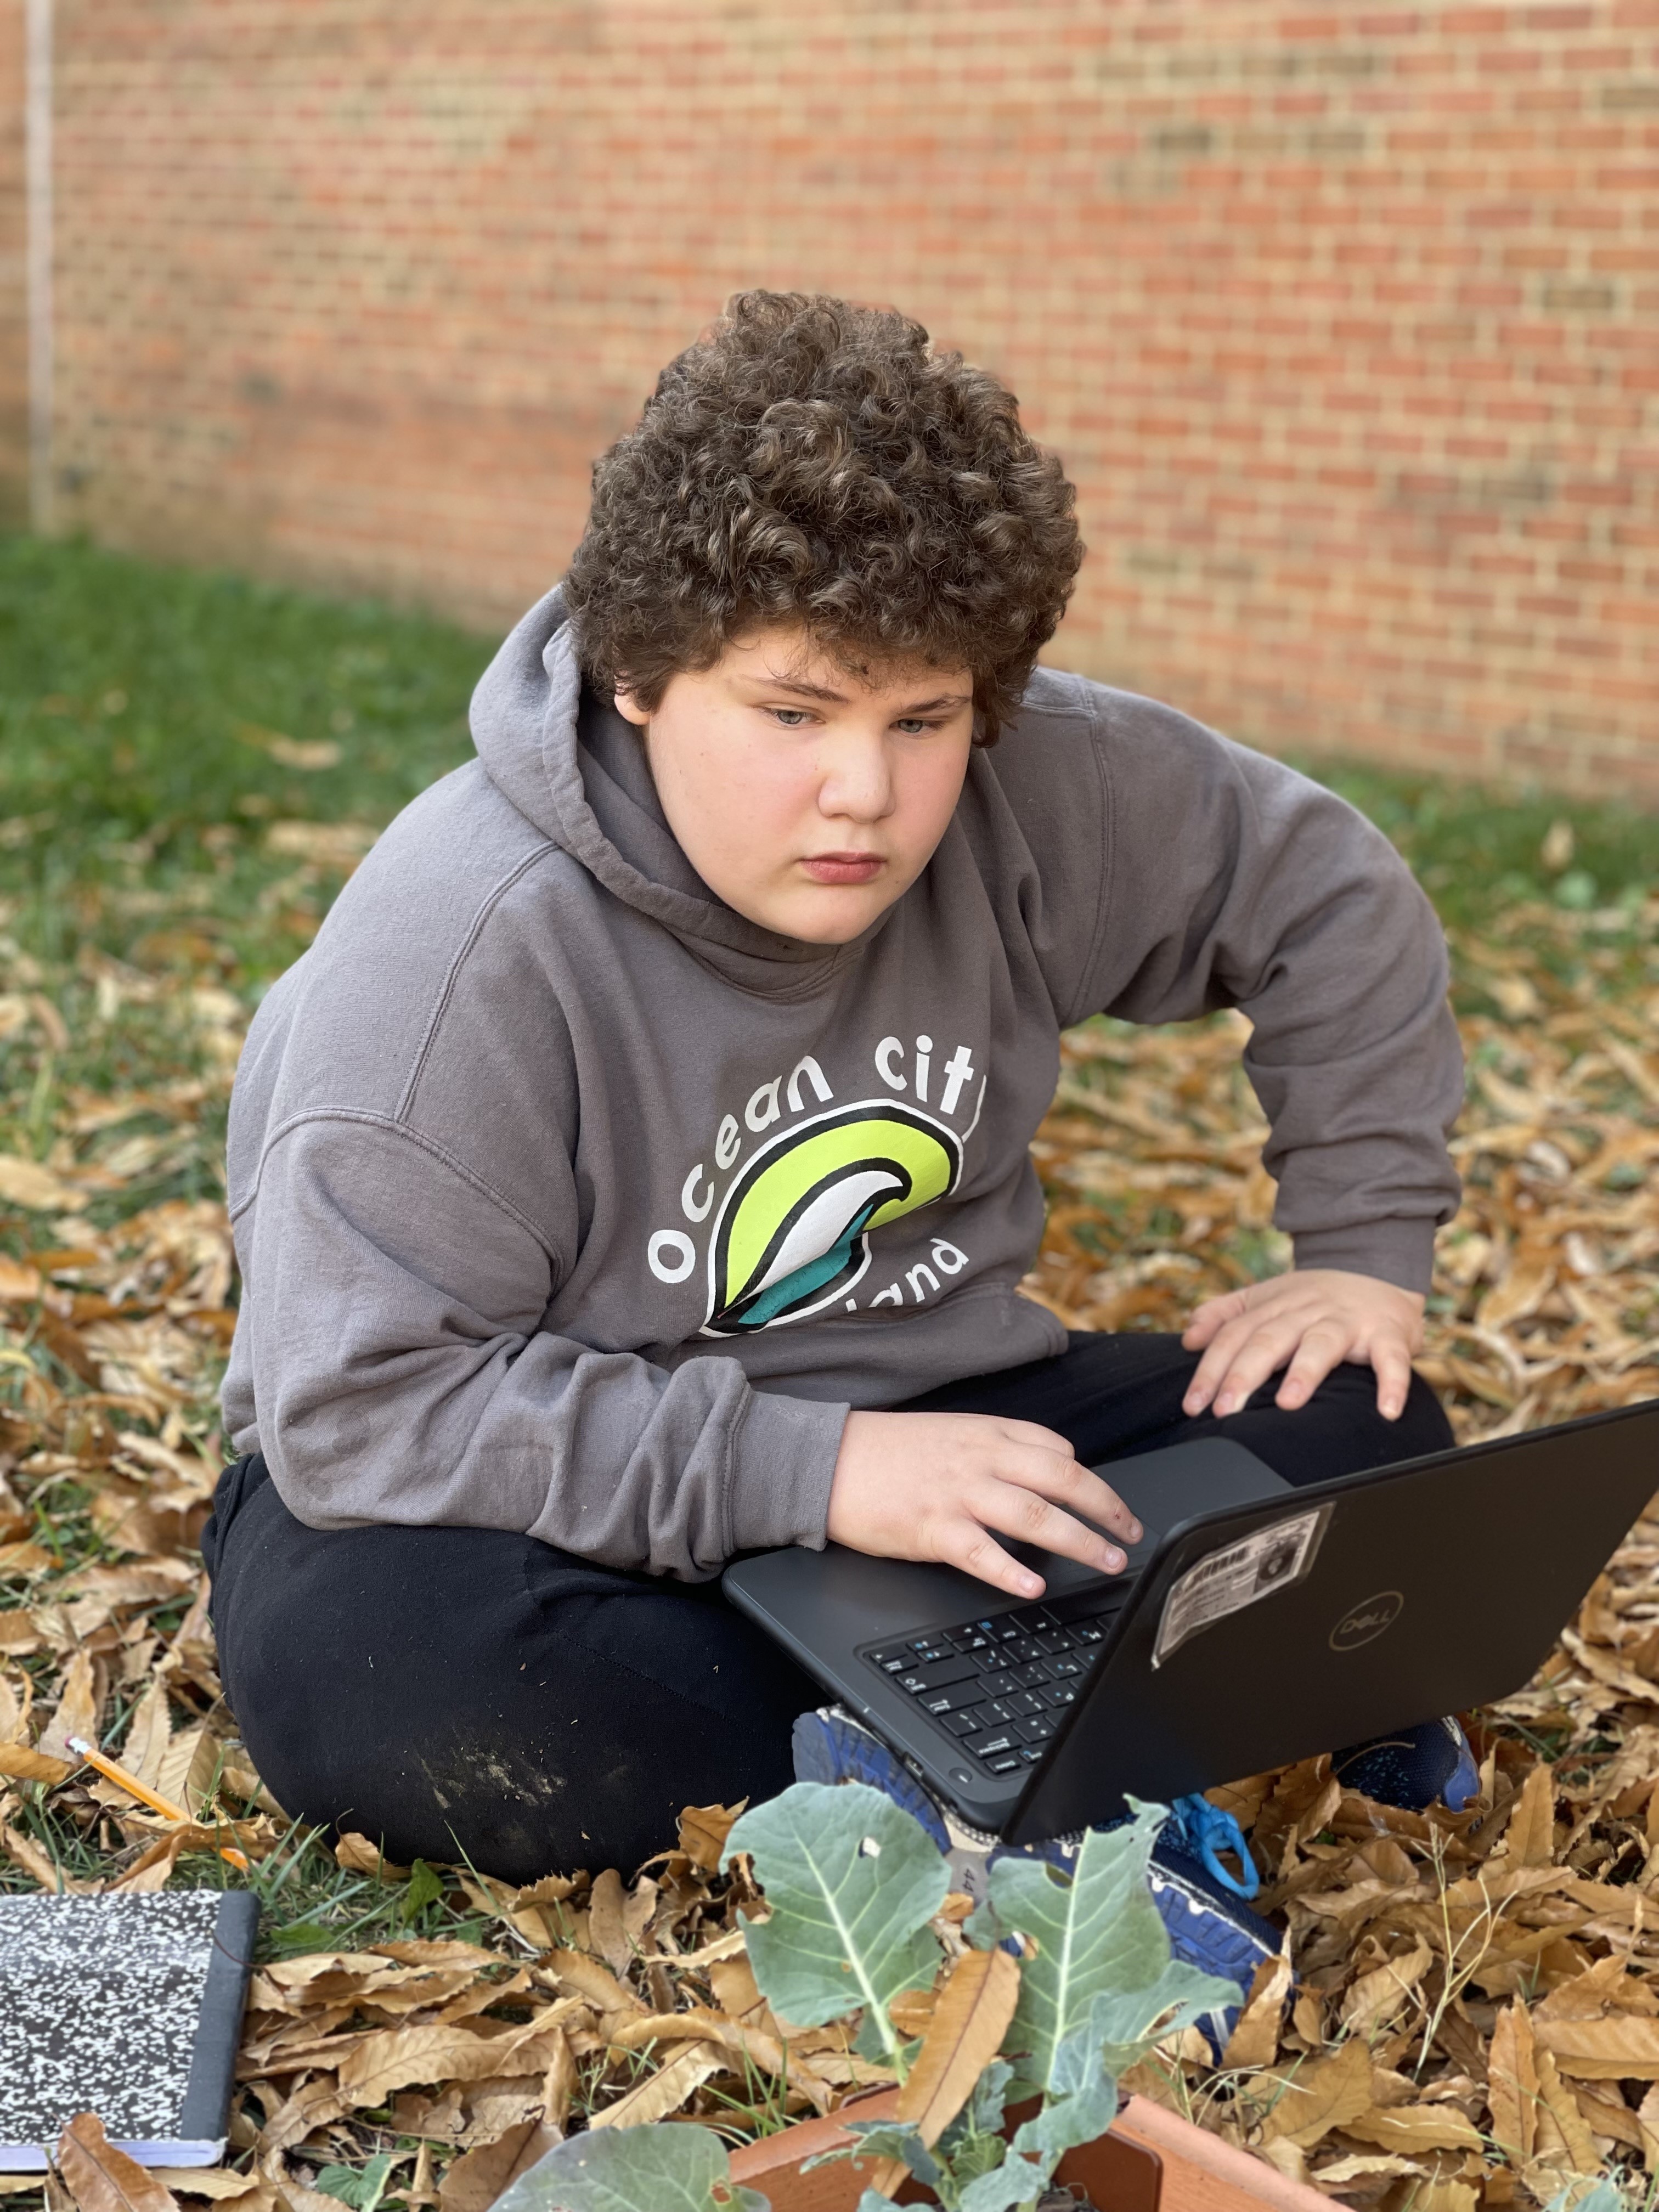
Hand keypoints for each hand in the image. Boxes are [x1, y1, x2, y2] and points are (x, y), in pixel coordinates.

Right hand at [825, 1410, 1142, 1601]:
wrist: (825, 1460)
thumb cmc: (881, 1451)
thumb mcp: (944, 1433)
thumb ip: (988, 1449)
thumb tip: (1027, 1475)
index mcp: (984, 1432)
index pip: (1054, 1447)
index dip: (1086, 1476)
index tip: (1104, 1500)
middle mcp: (980, 1458)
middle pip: (1062, 1477)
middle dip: (1105, 1506)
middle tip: (1131, 1532)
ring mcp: (958, 1492)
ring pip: (1036, 1515)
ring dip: (1081, 1540)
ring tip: (1108, 1560)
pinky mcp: (931, 1527)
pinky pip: (981, 1552)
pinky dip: (1011, 1571)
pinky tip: (1033, 1587)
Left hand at [1181, 1269, 1425, 1422]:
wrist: (1379, 1266)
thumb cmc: (1316, 1297)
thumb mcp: (1267, 1297)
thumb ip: (1225, 1315)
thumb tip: (1188, 1338)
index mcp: (1275, 1305)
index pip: (1235, 1335)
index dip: (1211, 1368)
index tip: (1193, 1403)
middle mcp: (1307, 1310)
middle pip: (1270, 1339)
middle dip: (1244, 1374)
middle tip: (1224, 1410)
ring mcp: (1348, 1321)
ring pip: (1322, 1343)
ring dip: (1305, 1372)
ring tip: (1287, 1403)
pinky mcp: (1389, 1333)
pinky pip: (1391, 1358)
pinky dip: (1391, 1383)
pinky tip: (1386, 1411)